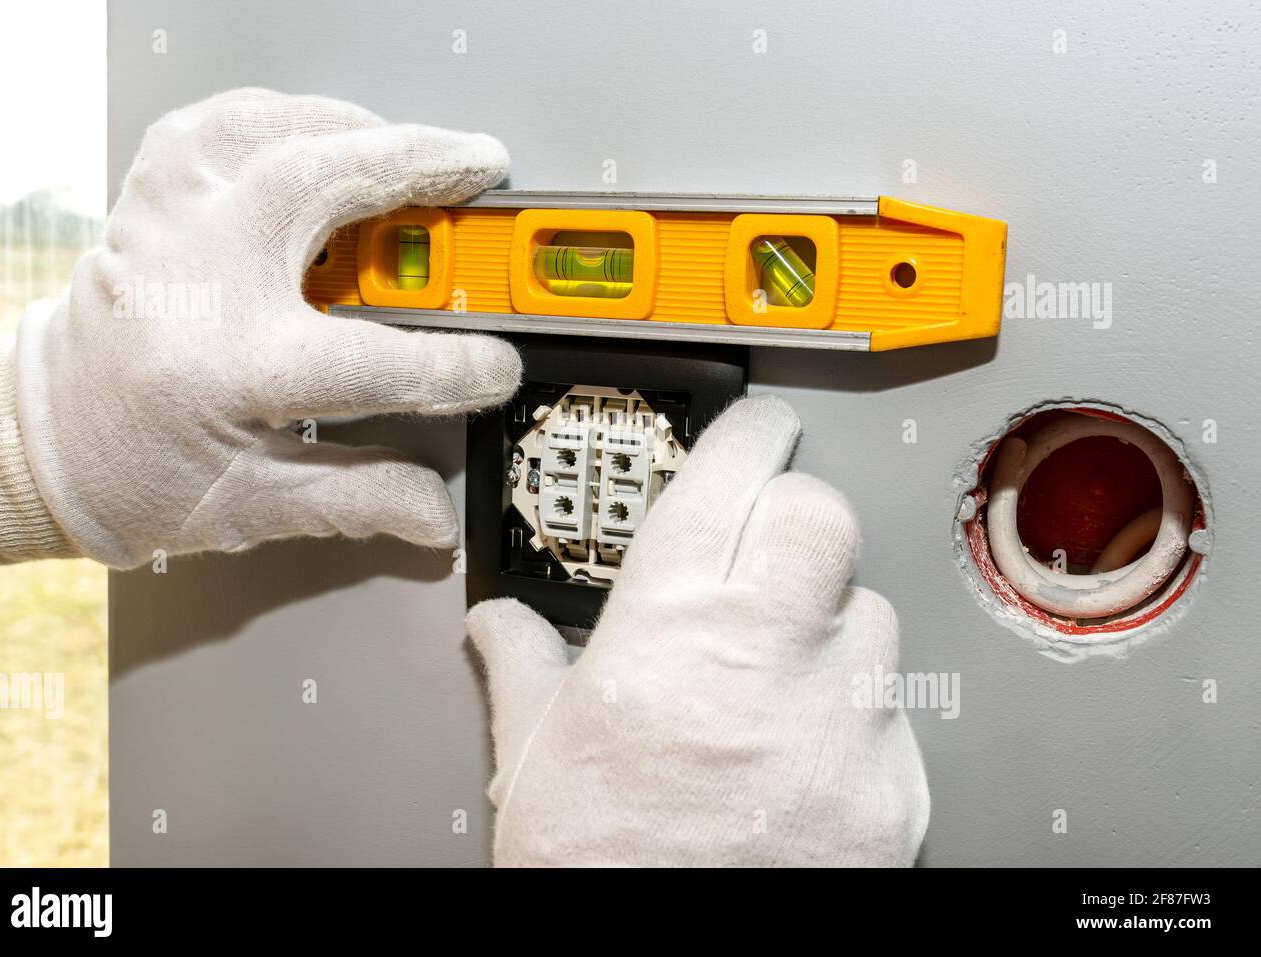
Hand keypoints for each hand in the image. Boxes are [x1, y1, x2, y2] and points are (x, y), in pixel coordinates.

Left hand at [12, 88, 519, 566]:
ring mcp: (164, 230)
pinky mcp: (149, 204)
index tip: (494, 367)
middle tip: (480, 168)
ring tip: (410, 144)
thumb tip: (434, 511)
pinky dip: (277, 115)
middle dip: (413, 167)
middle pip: (313, 189)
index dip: (455, 365)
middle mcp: (193, 283)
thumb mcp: (251, 508)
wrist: (38, 446)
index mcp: (227, 370)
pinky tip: (320, 132)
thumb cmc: (128, 477)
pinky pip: (211, 124)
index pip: (372, 361)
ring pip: (258, 132)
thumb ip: (356, 500)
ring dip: (348, 126)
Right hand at [468, 396, 929, 865]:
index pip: (731, 474)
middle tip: (764, 548)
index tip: (757, 425)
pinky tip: (803, 749)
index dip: (752, 431)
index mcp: (665, 632)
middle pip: (822, 516)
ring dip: (831, 622)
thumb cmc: (599, 872)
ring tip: (775, 675)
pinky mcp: (894, 786)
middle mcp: (764, 659)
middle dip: (795, 515)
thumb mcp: (535, 762)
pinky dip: (857, 711)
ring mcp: (841, 722)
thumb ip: (522, 670)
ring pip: (873, 612)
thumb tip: (496, 625)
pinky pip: (894, 709)